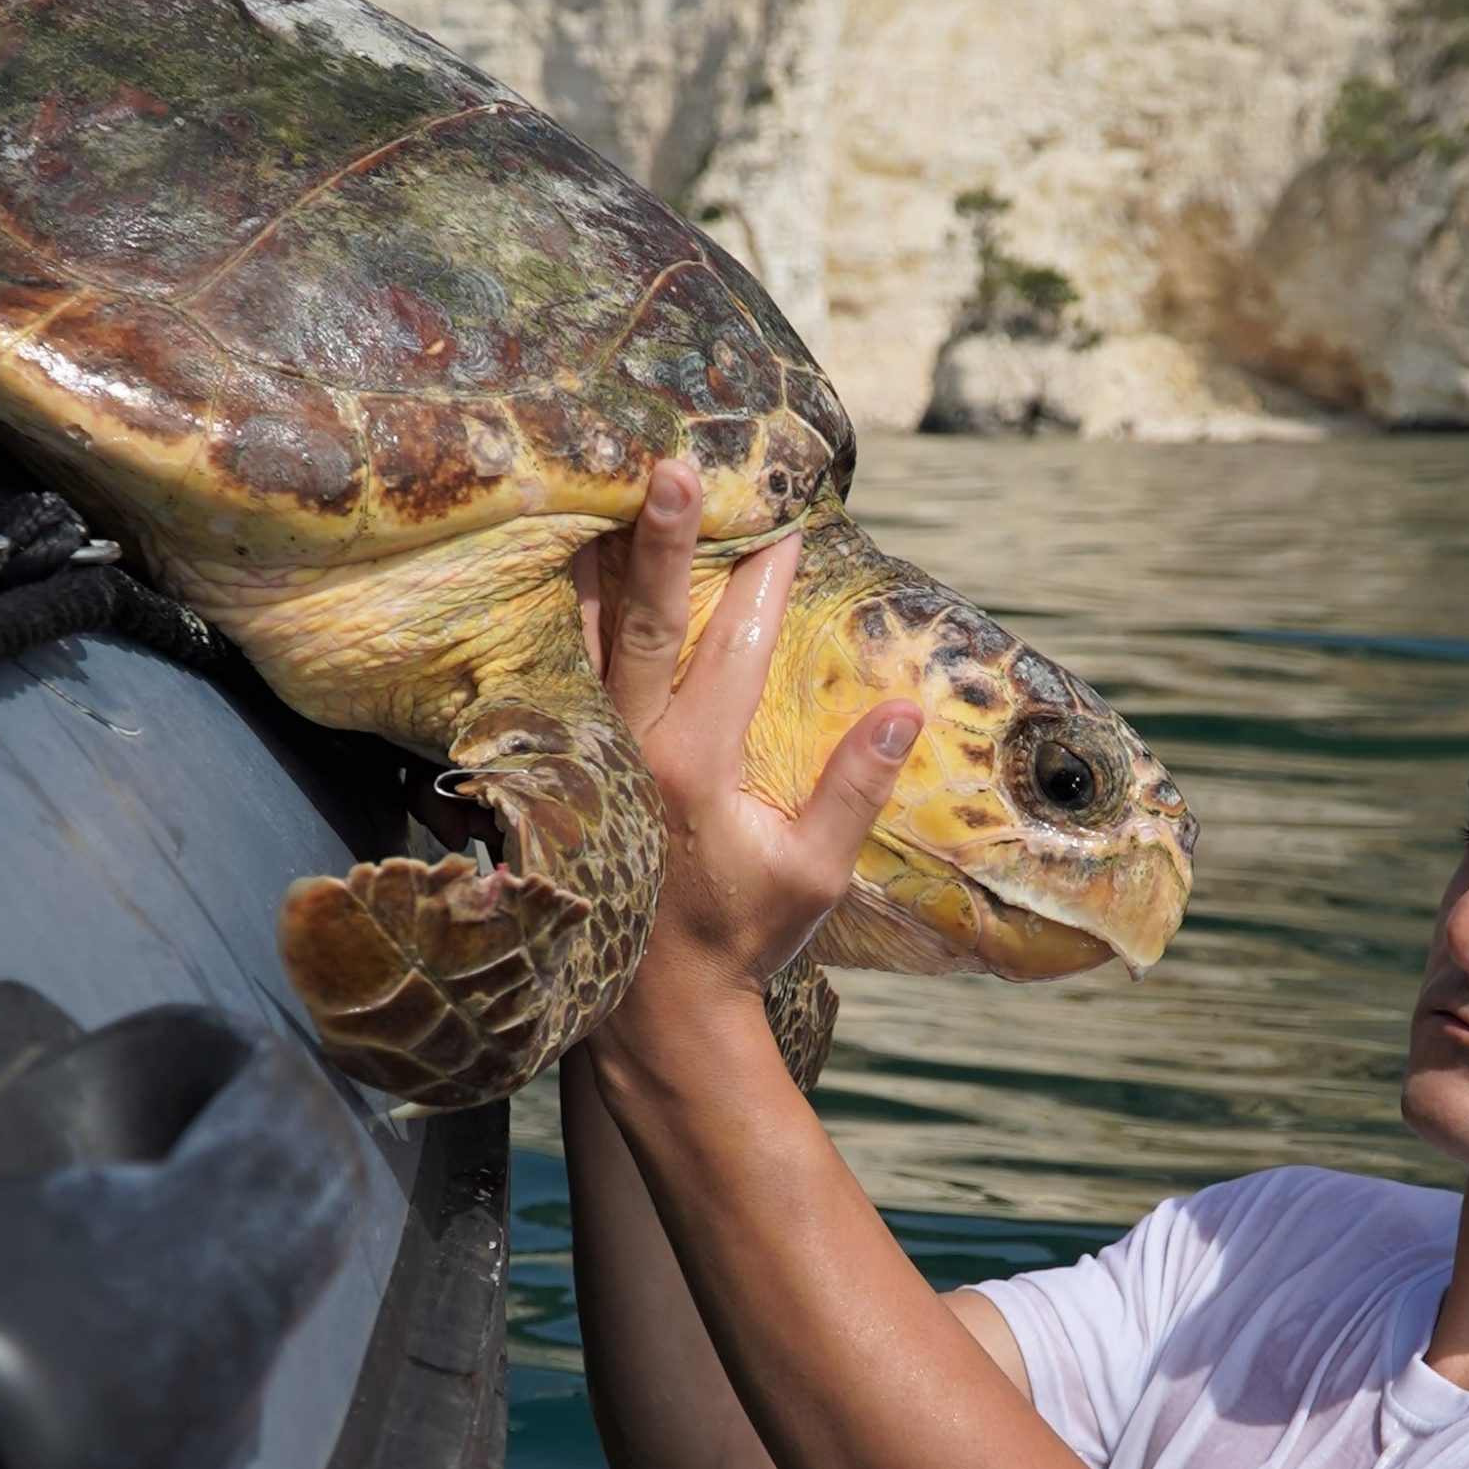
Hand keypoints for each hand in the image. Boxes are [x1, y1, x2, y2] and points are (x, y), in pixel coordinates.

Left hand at [575, 458, 921, 1016]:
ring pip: (588, 635)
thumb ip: (854, 788)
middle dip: (664, 538)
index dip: (766, 583)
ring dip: (603, 562)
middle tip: (670, 466)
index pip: (736, 648)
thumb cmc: (742, 935)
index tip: (788, 528)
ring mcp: (590, 750)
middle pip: (646, 619)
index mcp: (695, 766)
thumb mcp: (815, 873)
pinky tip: (576, 570)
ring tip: (603, 492)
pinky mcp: (568, 761)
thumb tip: (905, 711)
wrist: (653, 1002)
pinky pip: (563, 670)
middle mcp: (632, 745)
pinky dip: (572, 616)